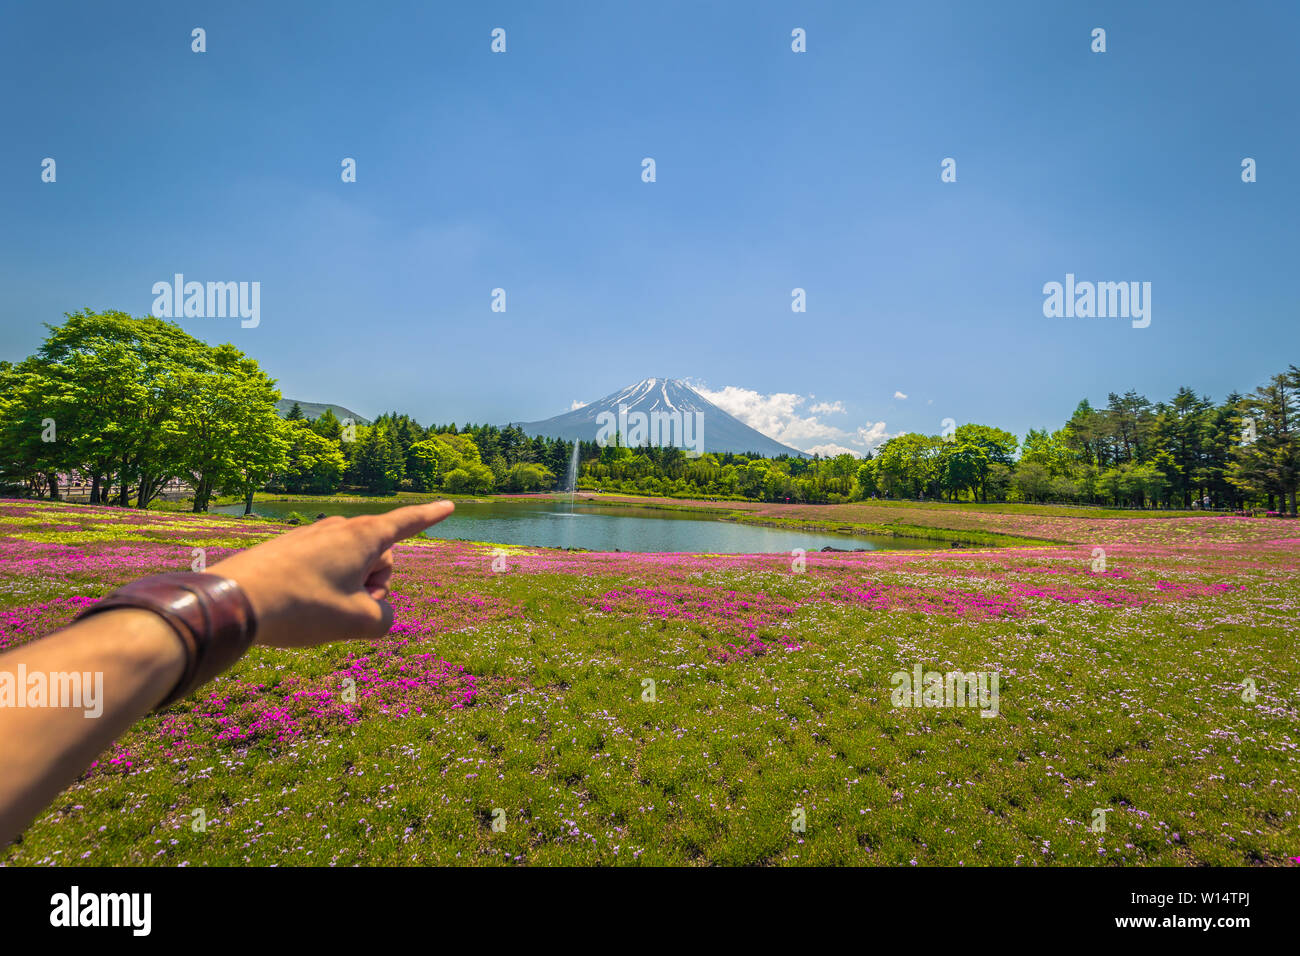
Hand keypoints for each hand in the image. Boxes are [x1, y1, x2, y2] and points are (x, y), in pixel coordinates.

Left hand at [208, 501, 453, 646]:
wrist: (234, 602)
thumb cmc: (303, 607)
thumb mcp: (359, 622)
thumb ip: (384, 618)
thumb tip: (375, 613)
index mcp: (364, 536)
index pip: (408, 523)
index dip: (431, 517)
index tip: (449, 506)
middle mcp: (339, 528)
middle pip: (379, 557)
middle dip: (376, 585)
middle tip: (349, 610)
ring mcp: (311, 536)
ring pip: (350, 565)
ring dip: (349, 590)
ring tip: (318, 611)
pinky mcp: (289, 549)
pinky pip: (323, 568)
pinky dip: (322, 589)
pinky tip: (297, 607)